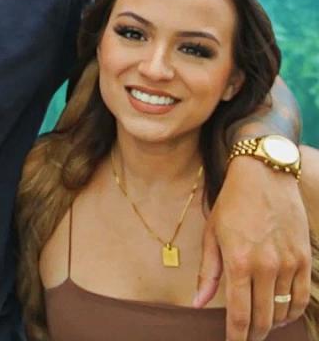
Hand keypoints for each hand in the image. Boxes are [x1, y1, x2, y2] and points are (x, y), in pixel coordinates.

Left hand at [194, 157, 310, 340]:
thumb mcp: (211, 235)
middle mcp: (266, 266)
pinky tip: (279, 313)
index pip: (239, 314)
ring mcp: (288, 264)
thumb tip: (199, 304)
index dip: (236, 337)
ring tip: (259, 326)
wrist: (264, 176)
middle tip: (245, 340)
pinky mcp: (303, 259)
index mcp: (238, 262)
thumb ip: (207, 273)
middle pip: (263, 318)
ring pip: (283, 311)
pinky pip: (301, 297)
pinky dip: (291, 312)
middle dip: (253, 334)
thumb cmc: (231, 204)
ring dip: (271, 324)